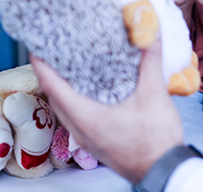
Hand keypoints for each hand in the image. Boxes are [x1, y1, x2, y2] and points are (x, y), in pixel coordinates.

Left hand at [30, 38, 182, 183]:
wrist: (164, 169)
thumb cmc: (156, 138)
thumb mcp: (154, 94)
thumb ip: (150, 62)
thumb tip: (150, 34)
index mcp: (86, 117)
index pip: (53, 87)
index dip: (42, 64)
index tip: (39, 45)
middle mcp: (80, 129)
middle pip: (54, 97)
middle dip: (51, 73)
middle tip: (55, 50)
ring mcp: (87, 138)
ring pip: (64, 108)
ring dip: (62, 87)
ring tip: (70, 66)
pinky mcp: (96, 141)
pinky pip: (76, 116)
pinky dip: (75, 99)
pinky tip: (90, 90)